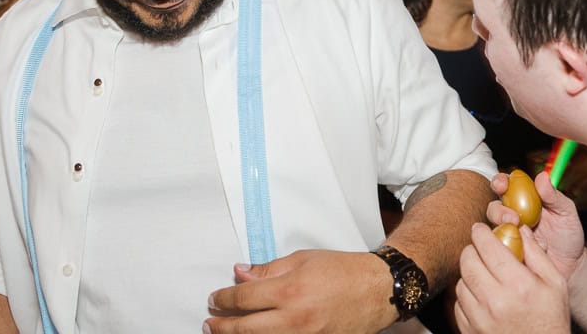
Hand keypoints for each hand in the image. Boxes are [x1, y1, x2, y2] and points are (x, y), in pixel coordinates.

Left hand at [206, 249, 394, 333]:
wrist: (377, 291)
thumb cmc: (342, 271)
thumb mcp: (303, 259)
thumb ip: (269, 269)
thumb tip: (240, 273)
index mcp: (291, 290)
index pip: (244, 298)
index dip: (224, 299)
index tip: (214, 298)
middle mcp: (295, 318)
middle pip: (246, 328)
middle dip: (222, 326)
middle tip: (209, 323)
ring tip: (223, 333)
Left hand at [455, 221, 570, 333]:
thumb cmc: (551, 321)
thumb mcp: (555, 285)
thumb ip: (537, 254)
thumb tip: (520, 230)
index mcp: (518, 285)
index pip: (487, 247)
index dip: (481, 232)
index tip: (481, 229)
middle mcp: (495, 301)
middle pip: (467, 261)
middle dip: (472, 250)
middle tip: (481, 250)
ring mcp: (479, 319)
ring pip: (460, 282)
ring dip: (469, 273)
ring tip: (484, 275)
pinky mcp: (469, 331)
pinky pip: (458, 304)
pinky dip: (466, 296)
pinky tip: (481, 296)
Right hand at [485, 171, 583, 280]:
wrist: (571, 265)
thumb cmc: (568, 234)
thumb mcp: (566, 212)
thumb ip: (553, 195)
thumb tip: (542, 176)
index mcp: (524, 198)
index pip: (506, 184)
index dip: (500, 182)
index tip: (502, 185)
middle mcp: (512, 214)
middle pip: (494, 207)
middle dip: (498, 210)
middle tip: (512, 218)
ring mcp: (508, 234)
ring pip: (493, 228)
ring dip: (502, 230)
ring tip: (521, 237)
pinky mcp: (508, 252)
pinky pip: (500, 249)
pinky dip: (511, 249)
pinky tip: (526, 253)